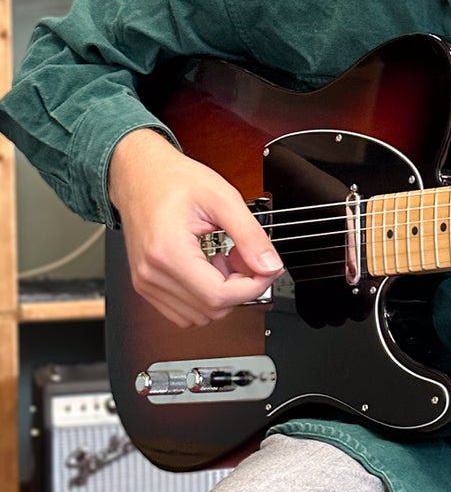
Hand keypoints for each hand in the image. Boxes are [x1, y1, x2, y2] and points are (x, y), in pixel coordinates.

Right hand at [108, 128, 282, 328]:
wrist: (139, 174)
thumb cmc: (173, 180)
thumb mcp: (223, 199)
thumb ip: (250, 236)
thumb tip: (270, 265)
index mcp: (167, 252)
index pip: (219, 296)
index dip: (253, 287)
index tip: (266, 268)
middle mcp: (151, 274)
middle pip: (212, 310)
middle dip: (239, 288)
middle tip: (243, 257)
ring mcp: (145, 283)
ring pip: (199, 316)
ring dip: (221, 294)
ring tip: (223, 259)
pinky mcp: (146, 285)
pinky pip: (183, 311)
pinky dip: (203, 296)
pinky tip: (209, 268)